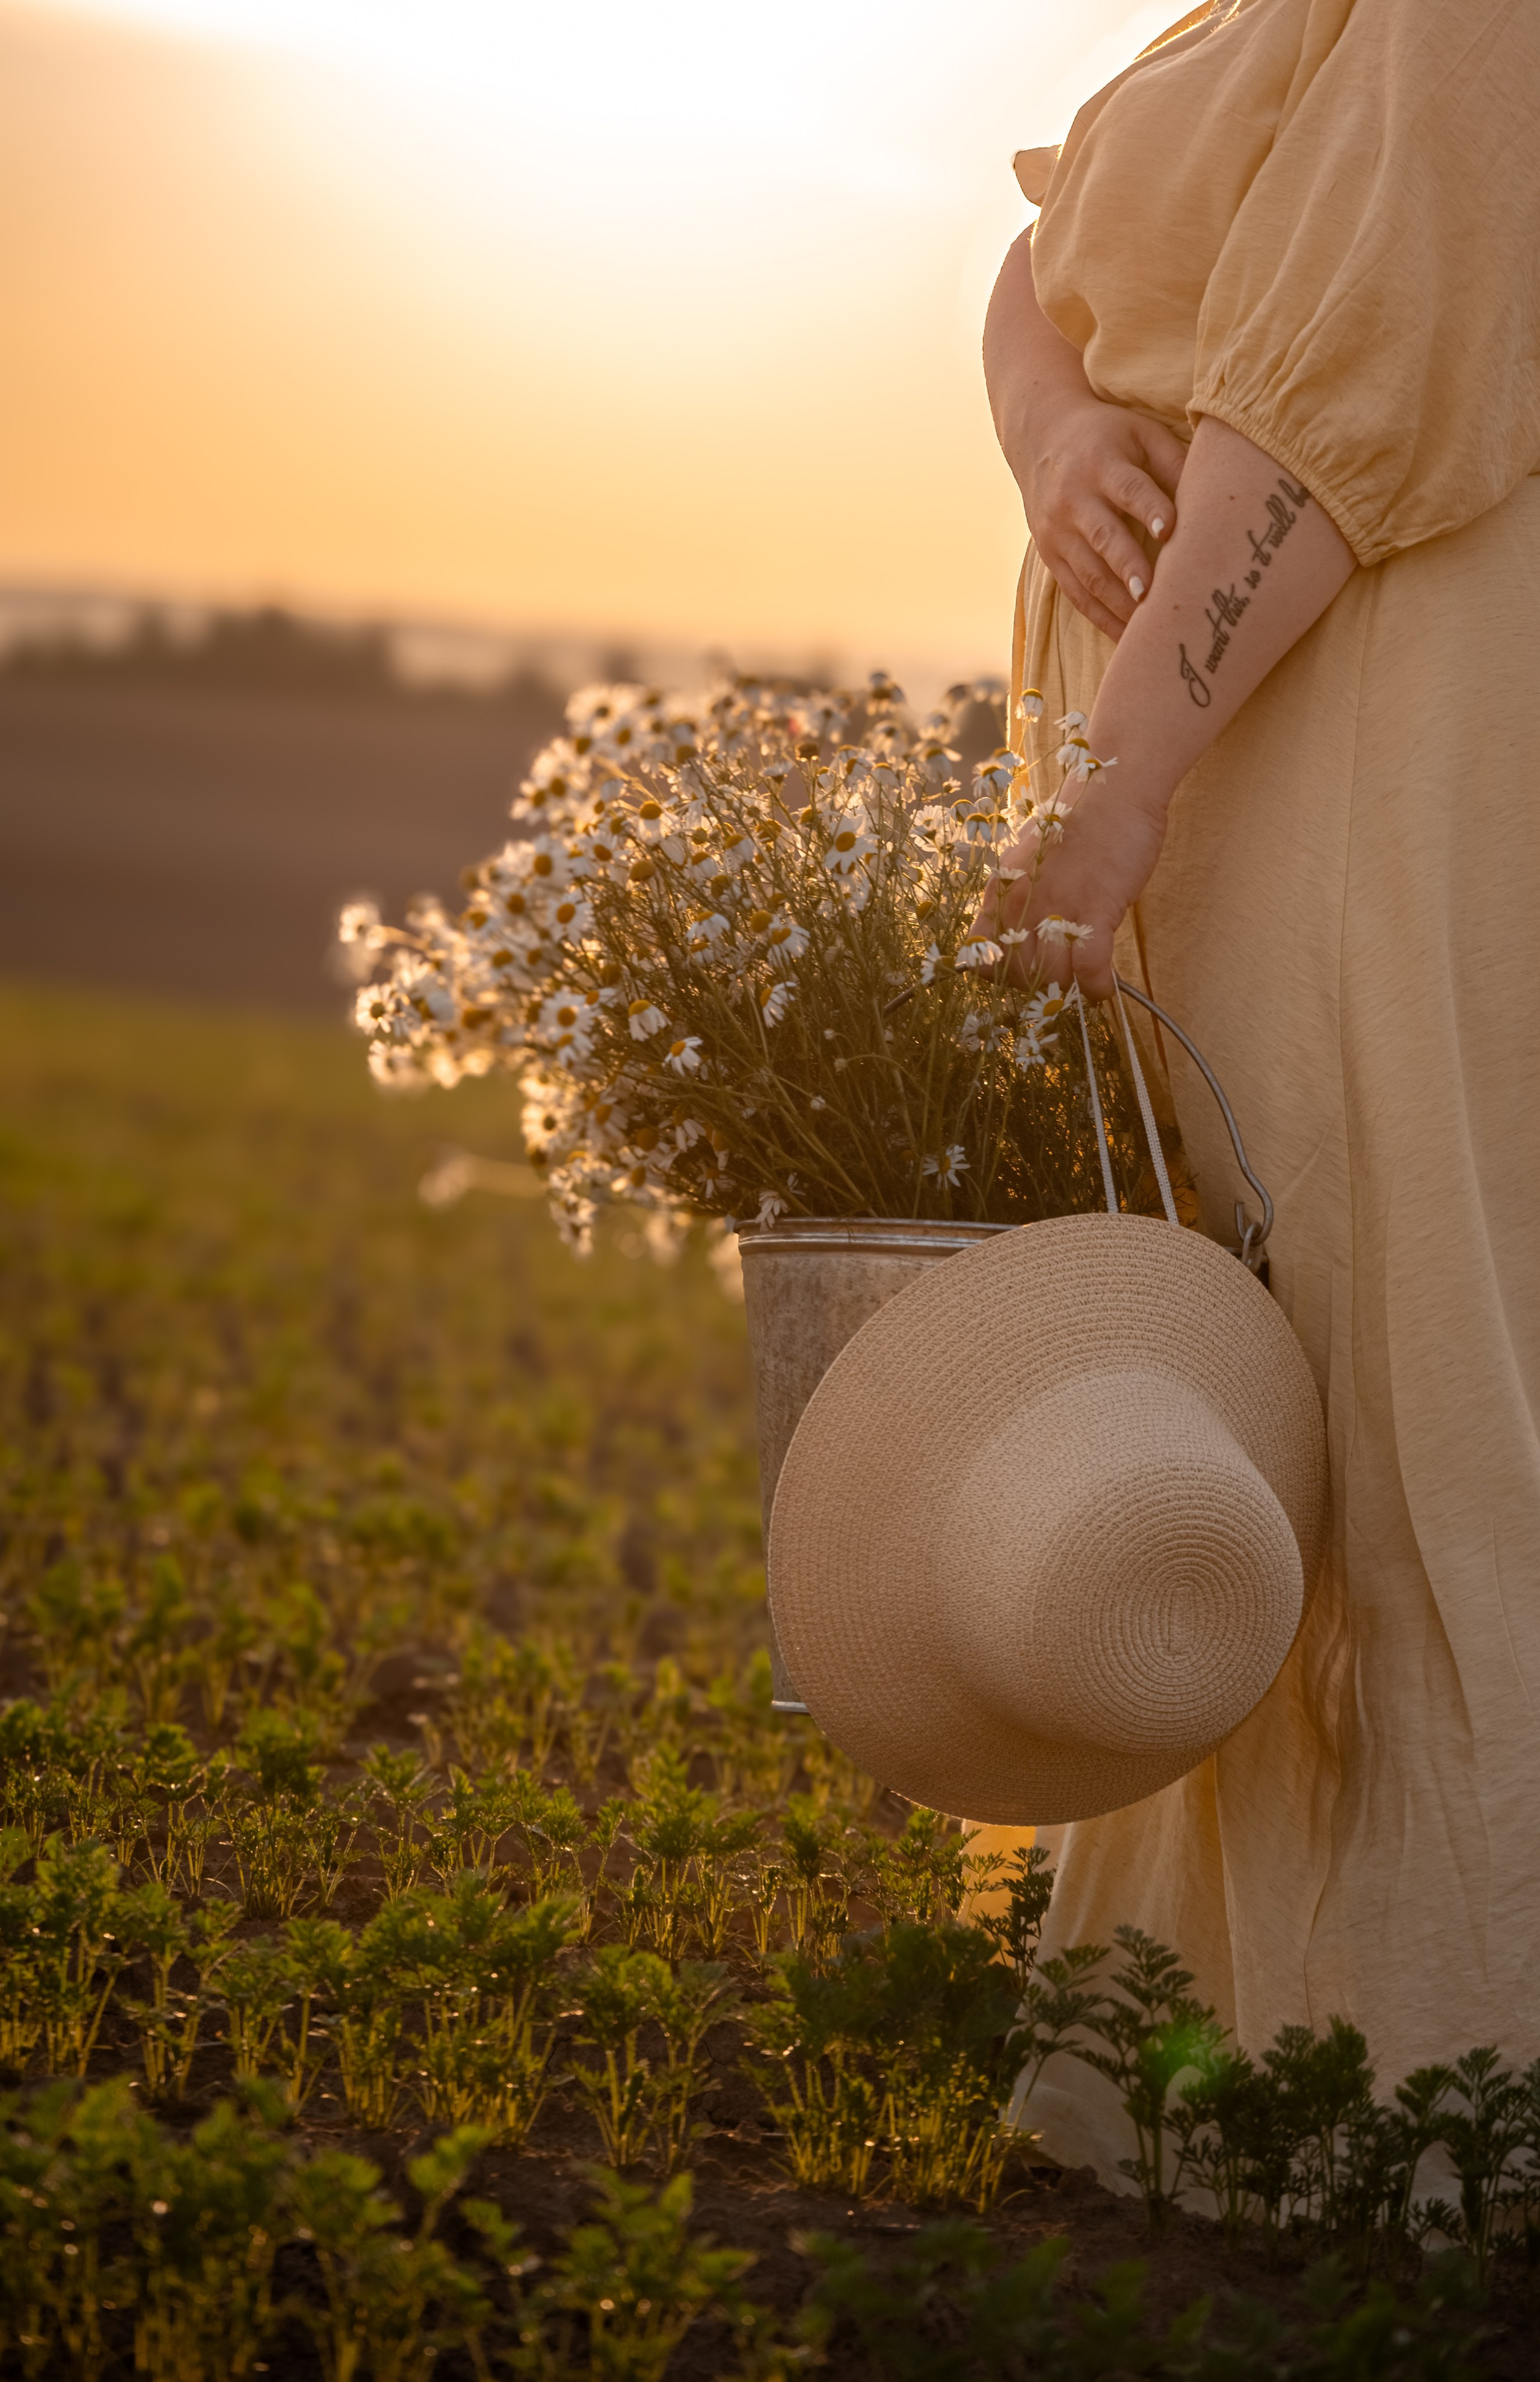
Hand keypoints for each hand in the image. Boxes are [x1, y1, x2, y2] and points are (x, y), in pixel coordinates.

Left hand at [980, 779, 1168, 1000]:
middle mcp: (1020, 904)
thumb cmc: (1077, 822)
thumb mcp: (1030, 861)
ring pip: (1052, 977)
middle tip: (1062, 975)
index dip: (1002, 973)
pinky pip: (1088, 970)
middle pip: (1016, 975)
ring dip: (1071, 987)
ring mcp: (1056, 908)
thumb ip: (1021, 896)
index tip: (1026, 970)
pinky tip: (1103, 987)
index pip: (980, 957)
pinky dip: (1096, 987)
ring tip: (1085, 978)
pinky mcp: (1094, 910)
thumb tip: (1024, 930)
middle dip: (1039, 985)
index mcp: (1000, 892)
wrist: (1113, 790)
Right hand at [1004, 396, 1187, 640]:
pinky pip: (1076, 593)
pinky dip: (1101, 617)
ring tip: (1145, 628)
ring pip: (1088, 573)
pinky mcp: (1050, 555)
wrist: (1040, 437)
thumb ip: (1173, 463)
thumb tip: (1213, 499)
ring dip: (1117, 602)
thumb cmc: (1107, 436)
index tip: (1169, 531)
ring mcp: (1058, 531)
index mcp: (1101, 464)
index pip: (1128, 489)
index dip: (1149, 509)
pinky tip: (1126, 637)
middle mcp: (1074, 499)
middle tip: (1151, 594)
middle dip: (1127, 566)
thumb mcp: (1140, 434)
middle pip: (1103, 536)